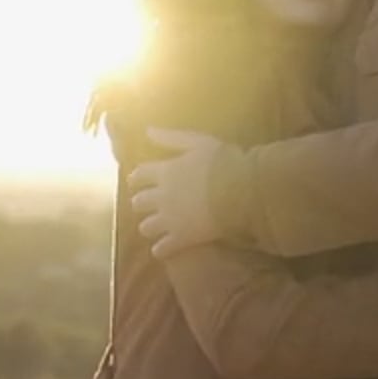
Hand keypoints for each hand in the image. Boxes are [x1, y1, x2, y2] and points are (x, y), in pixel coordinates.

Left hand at [127, 127, 225, 258]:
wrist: (241, 192)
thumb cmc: (223, 163)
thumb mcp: (198, 142)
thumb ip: (171, 138)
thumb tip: (147, 130)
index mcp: (165, 172)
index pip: (139, 175)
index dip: (136, 178)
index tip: (136, 181)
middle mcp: (162, 196)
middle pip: (138, 202)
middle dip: (141, 203)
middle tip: (148, 204)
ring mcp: (170, 219)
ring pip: (146, 227)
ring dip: (149, 226)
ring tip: (156, 226)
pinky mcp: (181, 238)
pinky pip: (162, 248)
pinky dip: (160, 249)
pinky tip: (162, 249)